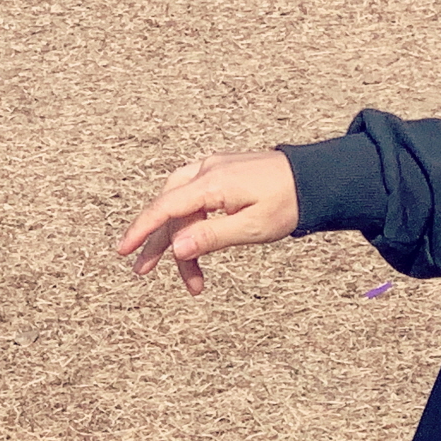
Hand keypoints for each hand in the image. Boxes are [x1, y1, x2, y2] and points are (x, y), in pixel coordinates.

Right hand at [116, 150, 299, 294]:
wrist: (315, 177)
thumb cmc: (289, 203)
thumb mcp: (253, 228)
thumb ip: (212, 237)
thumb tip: (176, 248)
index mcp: (213, 183)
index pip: (166, 208)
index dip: (142, 230)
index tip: (125, 251)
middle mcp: (207, 171)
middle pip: (170, 208)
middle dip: (159, 242)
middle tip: (143, 271)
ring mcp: (214, 169)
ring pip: (181, 203)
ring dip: (177, 236)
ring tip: (182, 270)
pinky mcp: (222, 173)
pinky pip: (194, 197)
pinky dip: (190, 221)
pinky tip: (194, 240)